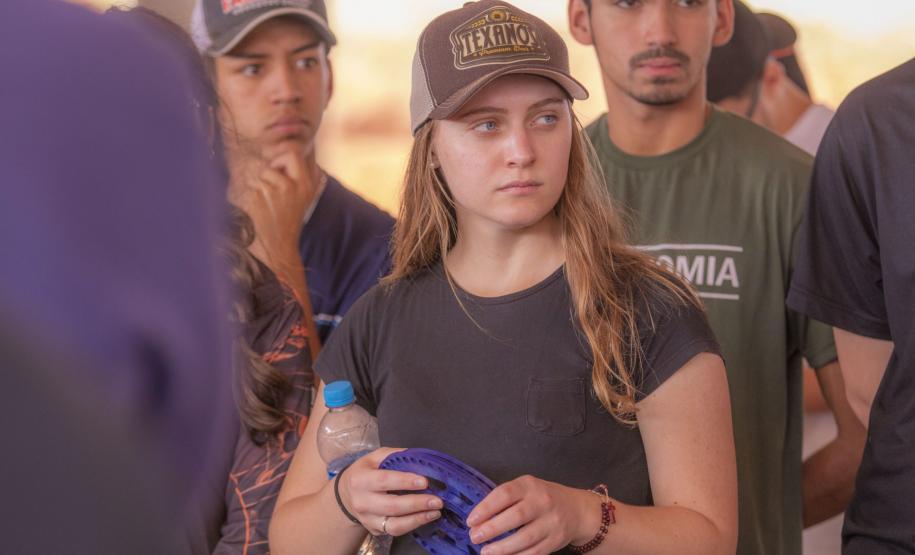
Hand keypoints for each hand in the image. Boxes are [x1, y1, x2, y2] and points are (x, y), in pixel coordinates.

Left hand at [228, 144, 317, 268]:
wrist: (277, 248)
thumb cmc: (286, 221)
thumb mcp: (303, 197)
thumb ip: (301, 173)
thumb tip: (291, 147)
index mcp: (307, 184)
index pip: (296, 152)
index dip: (283, 152)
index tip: (276, 162)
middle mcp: (295, 186)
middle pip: (285, 154)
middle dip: (274, 161)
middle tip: (270, 177)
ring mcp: (277, 192)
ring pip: (263, 170)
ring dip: (259, 181)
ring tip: (264, 199)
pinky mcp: (259, 197)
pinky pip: (249, 182)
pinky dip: (247, 191)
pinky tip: (255, 206)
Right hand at [339, 448, 443, 535]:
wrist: (346, 494)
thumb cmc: (366, 471)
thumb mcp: (376, 457)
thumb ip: (397, 456)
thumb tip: (422, 459)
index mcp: (361, 479)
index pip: (385, 480)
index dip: (405, 482)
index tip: (425, 481)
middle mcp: (362, 502)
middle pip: (392, 506)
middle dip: (417, 503)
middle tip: (438, 500)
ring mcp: (367, 519)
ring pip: (394, 525)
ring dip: (418, 519)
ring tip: (435, 511)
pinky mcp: (374, 530)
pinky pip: (395, 531)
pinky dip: (413, 524)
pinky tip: (426, 516)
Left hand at [467, 475, 595, 554]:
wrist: (576, 510)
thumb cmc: (542, 497)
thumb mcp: (526, 489)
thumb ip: (505, 498)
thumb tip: (478, 518)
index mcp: (530, 485)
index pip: (505, 494)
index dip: (486, 508)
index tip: (471, 520)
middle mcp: (543, 502)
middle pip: (515, 517)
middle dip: (492, 529)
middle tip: (474, 537)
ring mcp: (552, 522)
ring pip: (525, 538)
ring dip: (502, 548)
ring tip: (485, 551)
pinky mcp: (556, 540)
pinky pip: (534, 552)